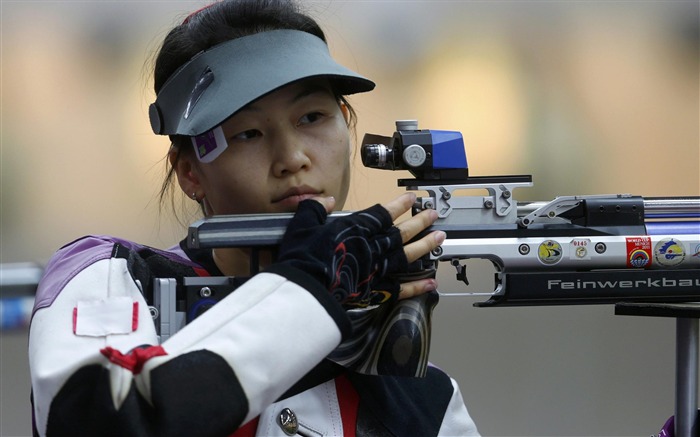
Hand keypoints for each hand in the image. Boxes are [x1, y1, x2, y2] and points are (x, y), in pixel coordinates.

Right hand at [276, 193, 444, 307]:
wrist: (306, 291)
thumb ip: (314, 209)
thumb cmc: (303, 259)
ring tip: (440, 237)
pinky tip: (431, 282)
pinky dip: (418, 286)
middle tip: (434, 214)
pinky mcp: (376, 290)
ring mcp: (377, 269)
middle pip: (401, 232)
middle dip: (419, 222)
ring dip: (426, 246)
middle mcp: (372, 246)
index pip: (383, 213)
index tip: (412, 198)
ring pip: (407, 255)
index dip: (399, 205)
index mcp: (356, 229)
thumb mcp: (302, 225)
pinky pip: (402, 288)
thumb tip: (326, 201)